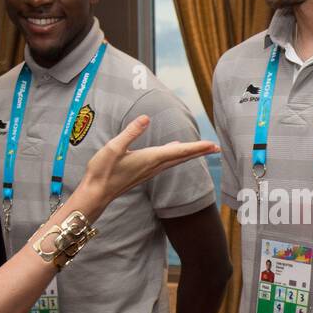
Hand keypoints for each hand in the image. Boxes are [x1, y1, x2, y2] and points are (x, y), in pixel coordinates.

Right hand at [74, 116, 218, 222]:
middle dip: (199, 151)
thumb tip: (146, 118)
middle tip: (216, 147)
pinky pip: (166, 162)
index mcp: (150, 158)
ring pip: (175, 160)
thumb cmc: (103, 171)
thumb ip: (130, 132)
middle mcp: (153, 166)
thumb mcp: (114, 147)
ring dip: (189, 154)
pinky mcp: (143, 172)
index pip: (178, 151)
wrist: (96, 193)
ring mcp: (149, 171)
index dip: (196, 147)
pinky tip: (174, 150)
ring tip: (202, 148)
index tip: (212, 145)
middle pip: (181, 157)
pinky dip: (176, 155)